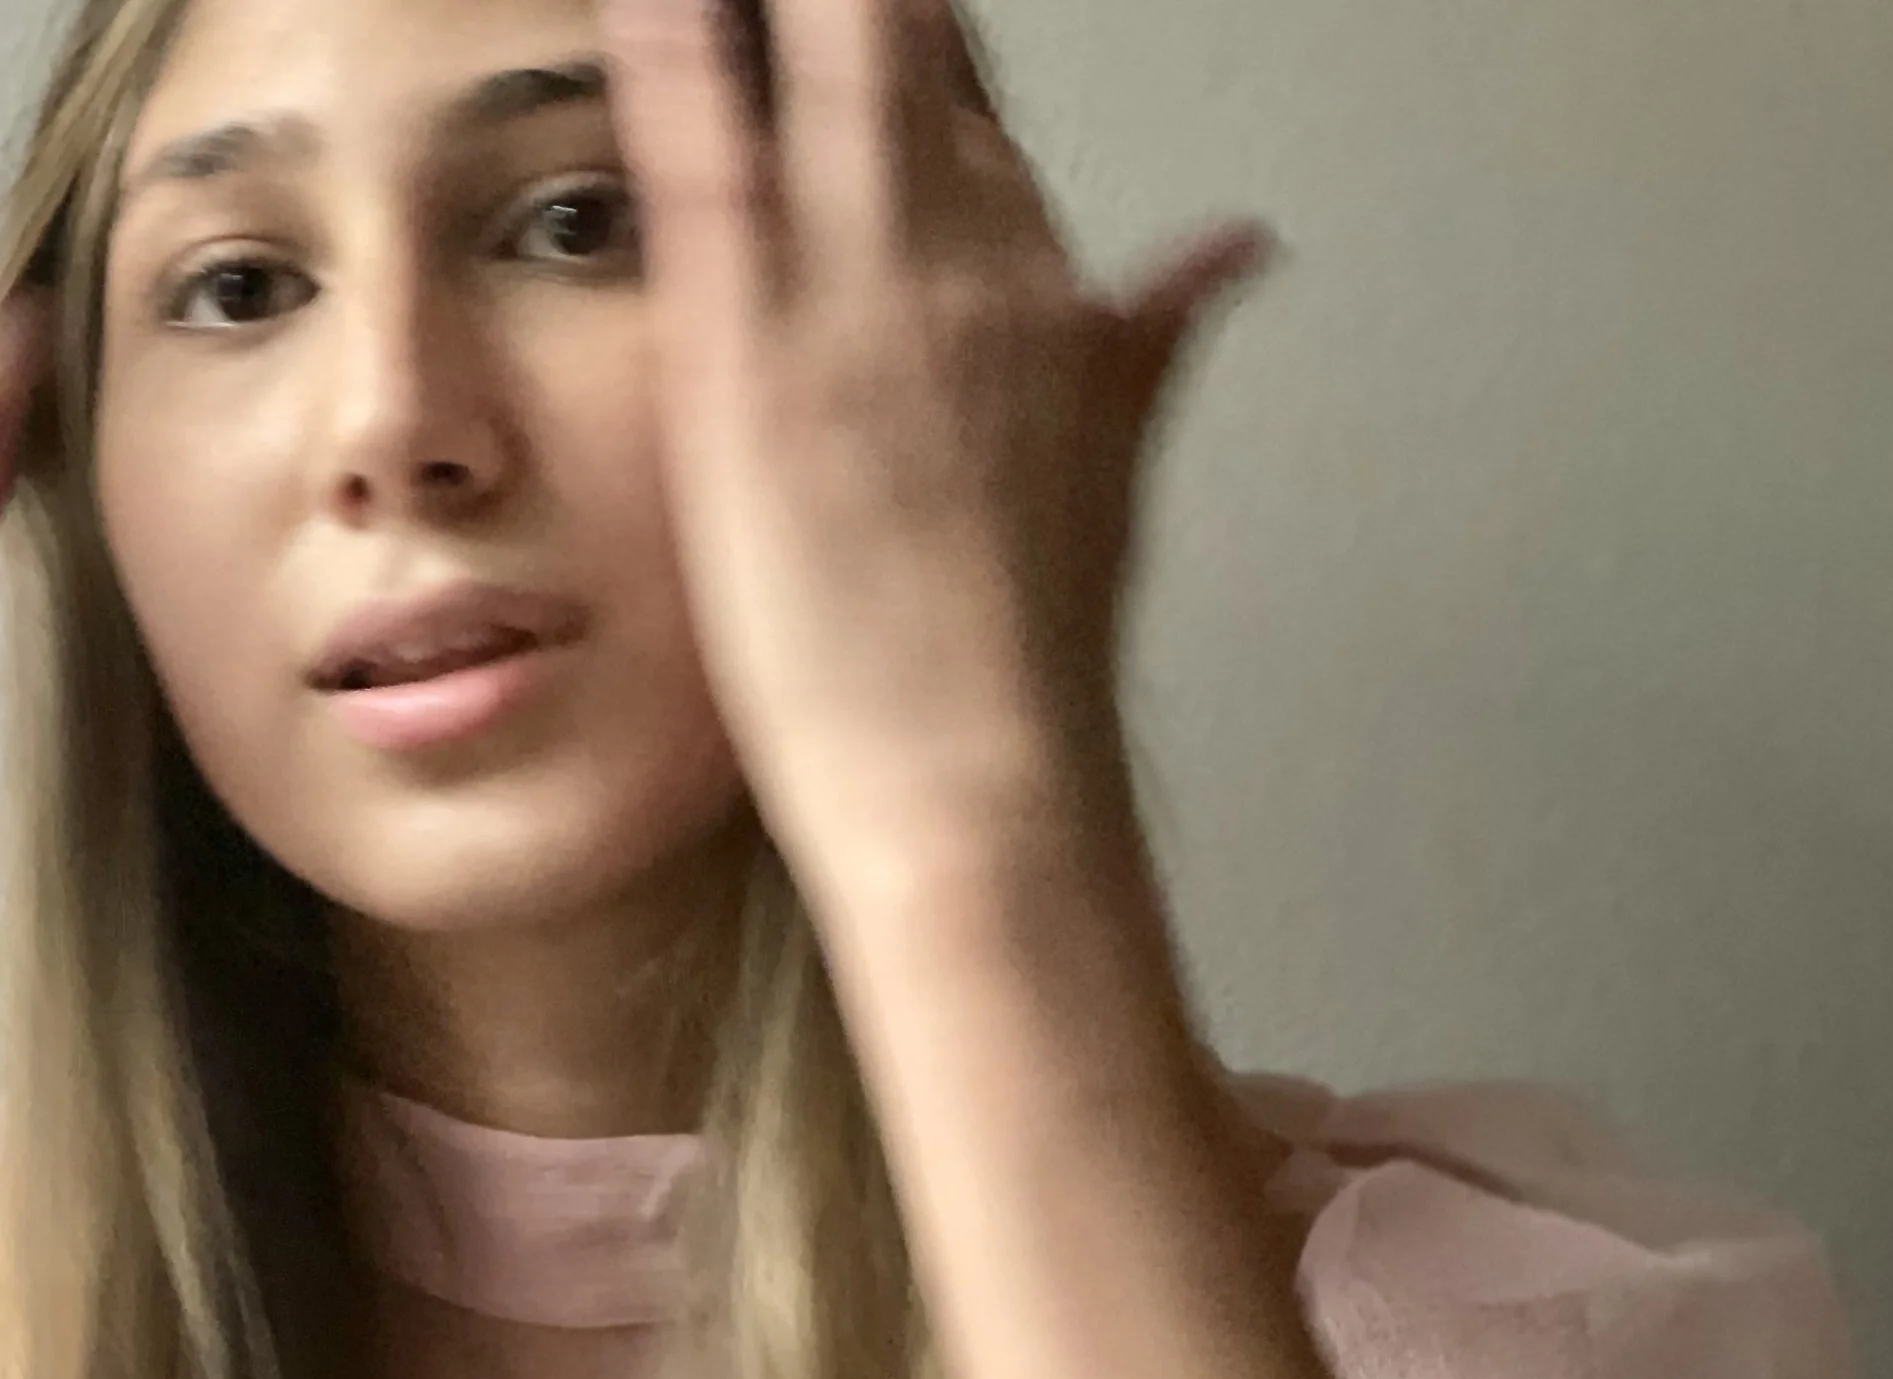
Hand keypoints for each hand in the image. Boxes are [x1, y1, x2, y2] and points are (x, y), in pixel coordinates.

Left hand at [605, 0, 1269, 898]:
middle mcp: (970, 259)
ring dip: (786, 8)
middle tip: (819, 0)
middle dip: (858, 1)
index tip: (873, 22)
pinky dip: (664, 46)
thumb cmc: (1030, 670)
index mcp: (1046, 288)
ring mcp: (864, 295)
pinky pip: (698, 149)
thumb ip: (1149, 342)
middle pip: (904, 41)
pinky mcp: (751, 352)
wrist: (984, 787)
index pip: (971, 111)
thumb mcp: (1117, 478)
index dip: (909, 51)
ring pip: (822, 55)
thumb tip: (1229, 250)